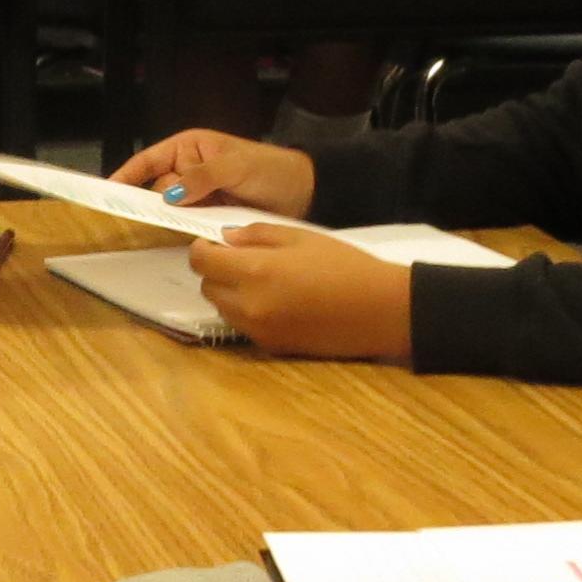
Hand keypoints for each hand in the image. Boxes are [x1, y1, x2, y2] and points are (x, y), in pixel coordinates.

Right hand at [110, 128, 316, 214]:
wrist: (304, 192)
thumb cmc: (270, 168)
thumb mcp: (236, 165)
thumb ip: (203, 177)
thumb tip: (169, 194)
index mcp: (189, 148)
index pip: (149, 160)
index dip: (127, 175)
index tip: (106, 190)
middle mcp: (188, 172)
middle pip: (157, 190)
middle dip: (159, 201)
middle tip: (168, 212)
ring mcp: (198, 197)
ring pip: (171, 211)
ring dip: (175, 219)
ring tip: (186, 224)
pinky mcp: (209, 218)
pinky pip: (189, 226)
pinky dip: (189, 231)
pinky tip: (194, 236)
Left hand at [192, 225, 413, 359]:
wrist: (380, 310)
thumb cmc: (345, 265)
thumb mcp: (301, 237)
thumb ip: (257, 235)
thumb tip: (226, 239)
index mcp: (254, 271)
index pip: (201, 262)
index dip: (202, 249)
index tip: (216, 244)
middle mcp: (248, 305)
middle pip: (207, 287)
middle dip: (216, 271)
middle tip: (241, 260)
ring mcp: (258, 330)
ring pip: (221, 309)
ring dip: (229, 293)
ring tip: (259, 281)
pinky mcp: (271, 347)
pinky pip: (242, 326)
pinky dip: (246, 312)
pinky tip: (275, 302)